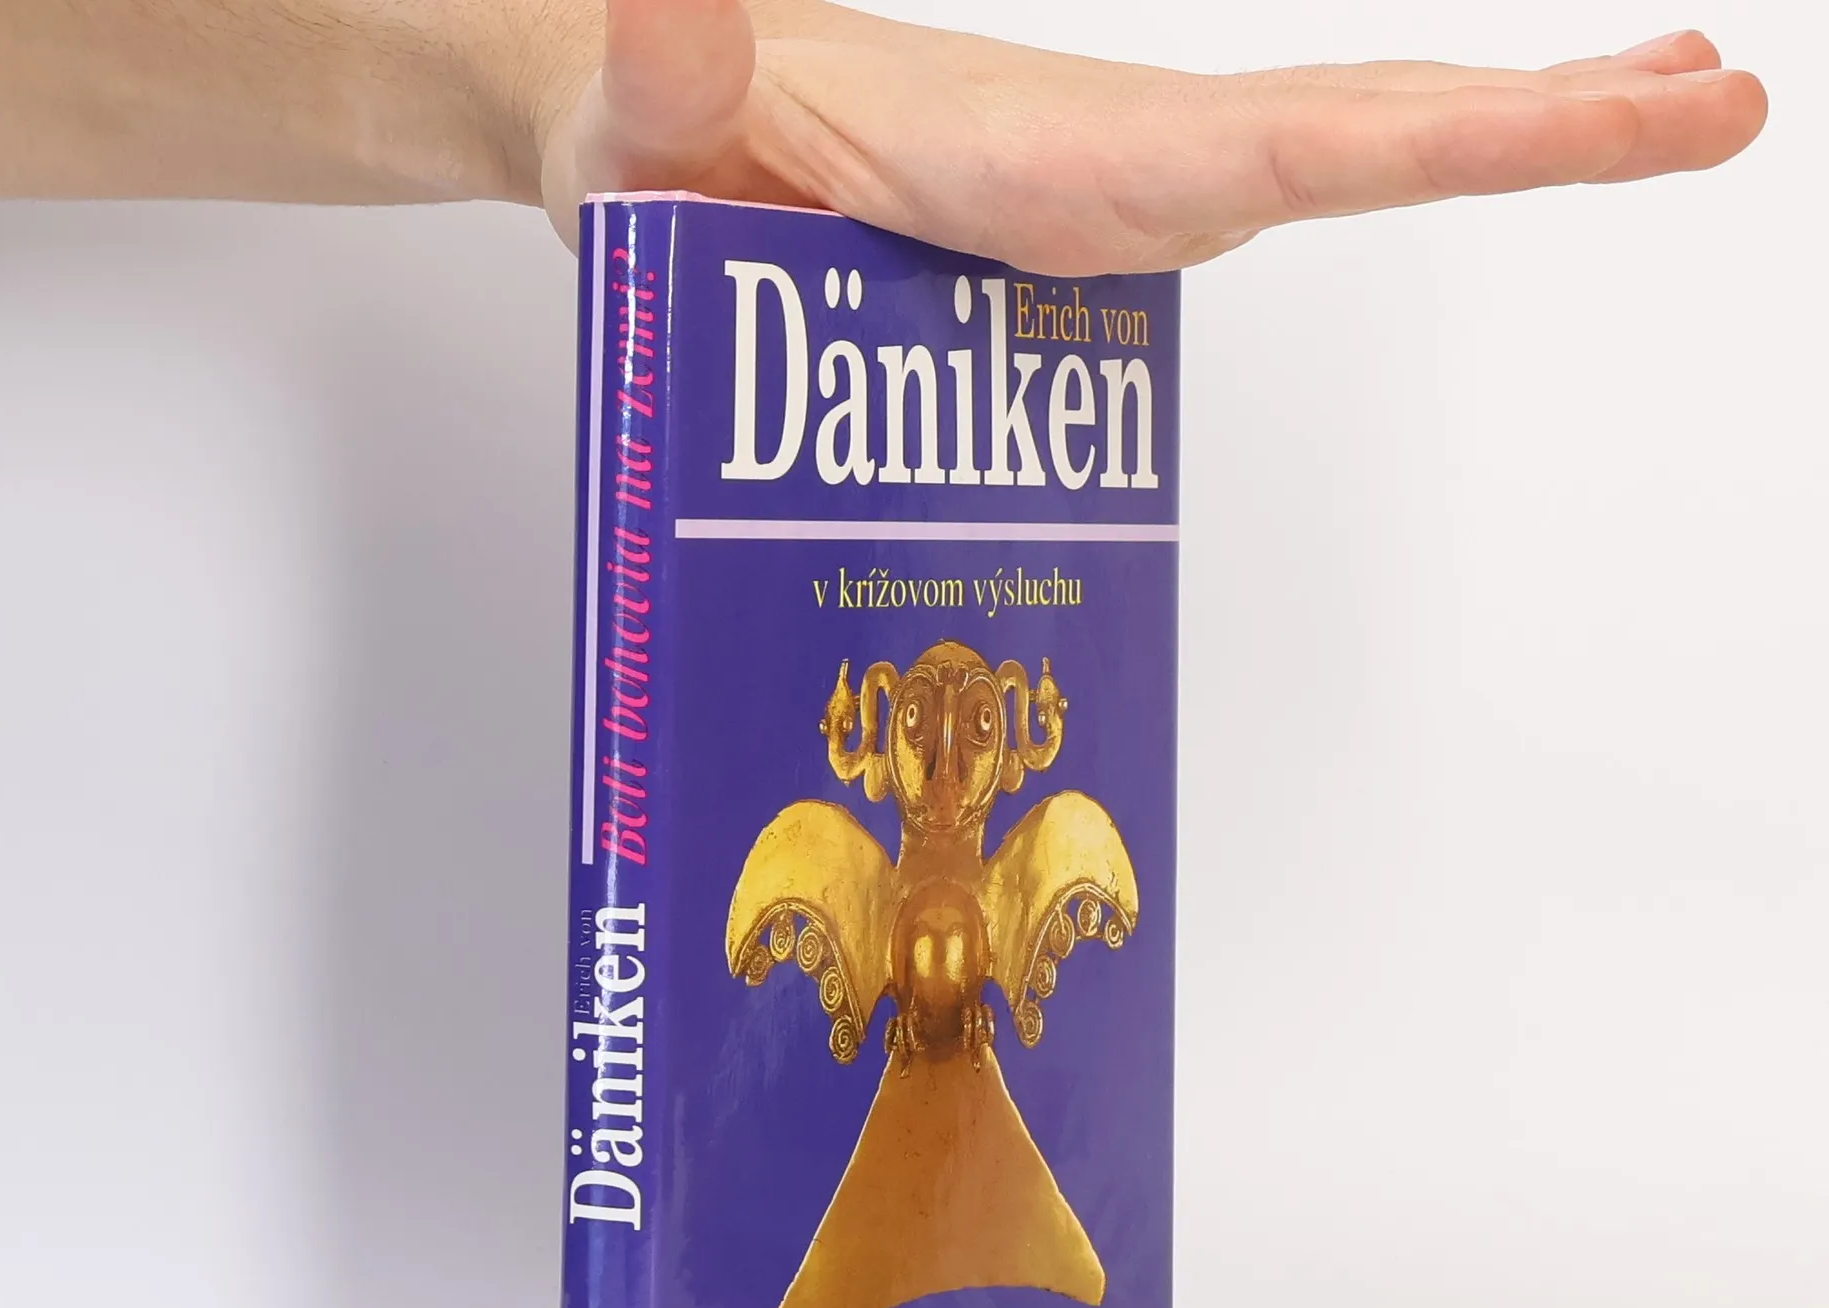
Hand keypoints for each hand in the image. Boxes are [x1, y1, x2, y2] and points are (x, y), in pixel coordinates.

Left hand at [542, 2, 1766, 271]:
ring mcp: (1119, 184)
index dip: (1456, 143)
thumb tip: (672, 10)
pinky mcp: (1098, 225)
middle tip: (1719, 102)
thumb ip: (666, 69)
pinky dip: (1394, 173)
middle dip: (1539, 127)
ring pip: (1338, 154)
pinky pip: (1272, 196)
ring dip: (1501, 141)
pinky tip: (1465, 167)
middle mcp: (1115, 153)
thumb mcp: (649, 108)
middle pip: (1361, 130)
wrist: (660, 120)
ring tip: (1667, 116)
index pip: (1289, 142)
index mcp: (1051, 152)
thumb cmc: (662, 130)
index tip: (1620, 113)